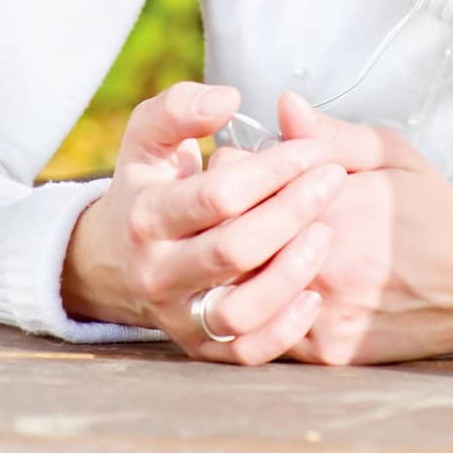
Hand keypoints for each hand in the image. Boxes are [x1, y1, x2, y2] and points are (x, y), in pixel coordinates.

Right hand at [64, 80, 348, 360]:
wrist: (120, 255)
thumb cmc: (155, 181)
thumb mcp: (150, 134)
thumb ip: (181, 107)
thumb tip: (227, 99)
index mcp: (145, 216)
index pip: (218, 195)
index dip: (272, 169)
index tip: (312, 149)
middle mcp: (156, 273)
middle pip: (233, 250)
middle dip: (292, 209)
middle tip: (332, 180)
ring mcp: (178, 316)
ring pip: (239, 310)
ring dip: (291, 271)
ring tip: (325, 232)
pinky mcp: (201, 347)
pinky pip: (245, 352)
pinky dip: (283, 329)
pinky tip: (314, 294)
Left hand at [198, 90, 452, 365]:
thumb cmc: (432, 212)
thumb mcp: (391, 154)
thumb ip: (332, 133)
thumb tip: (284, 105)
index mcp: (332, 208)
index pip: (240, 185)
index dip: (232, 169)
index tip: (241, 162)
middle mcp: (321, 266)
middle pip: (230, 239)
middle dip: (225, 215)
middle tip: (237, 200)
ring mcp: (320, 317)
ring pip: (238, 292)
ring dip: (235, 265)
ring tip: (252, 240)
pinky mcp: (325, 353)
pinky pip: (264, 332)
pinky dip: (259, 302)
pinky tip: (274, 278)